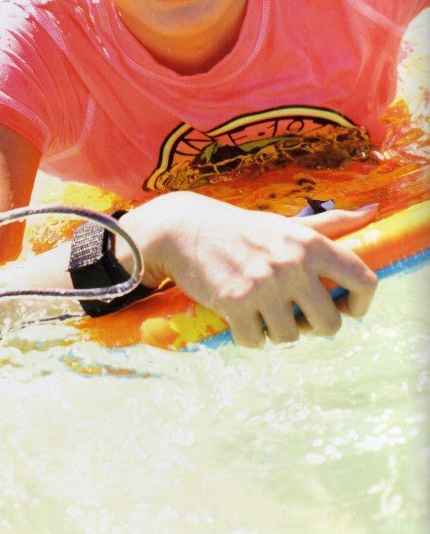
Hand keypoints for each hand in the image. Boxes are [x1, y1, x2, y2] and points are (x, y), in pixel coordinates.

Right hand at [120, 192, 378, 347]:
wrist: (183, 229)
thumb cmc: (241, 229)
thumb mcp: (286, 223)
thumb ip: (329, 225)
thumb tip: (372, 211)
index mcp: (310, 243)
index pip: (363, 280)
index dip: (360, 303)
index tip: (343, 307)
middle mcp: (292, 263)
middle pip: (331, 324)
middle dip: (313, 326)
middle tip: (293, 313)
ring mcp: (264, 285)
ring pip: (291, 338)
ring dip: (276, 331)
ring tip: (260, 310)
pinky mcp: (235, 303)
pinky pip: (256, 342)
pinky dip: (247, 336)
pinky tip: (237, 315)